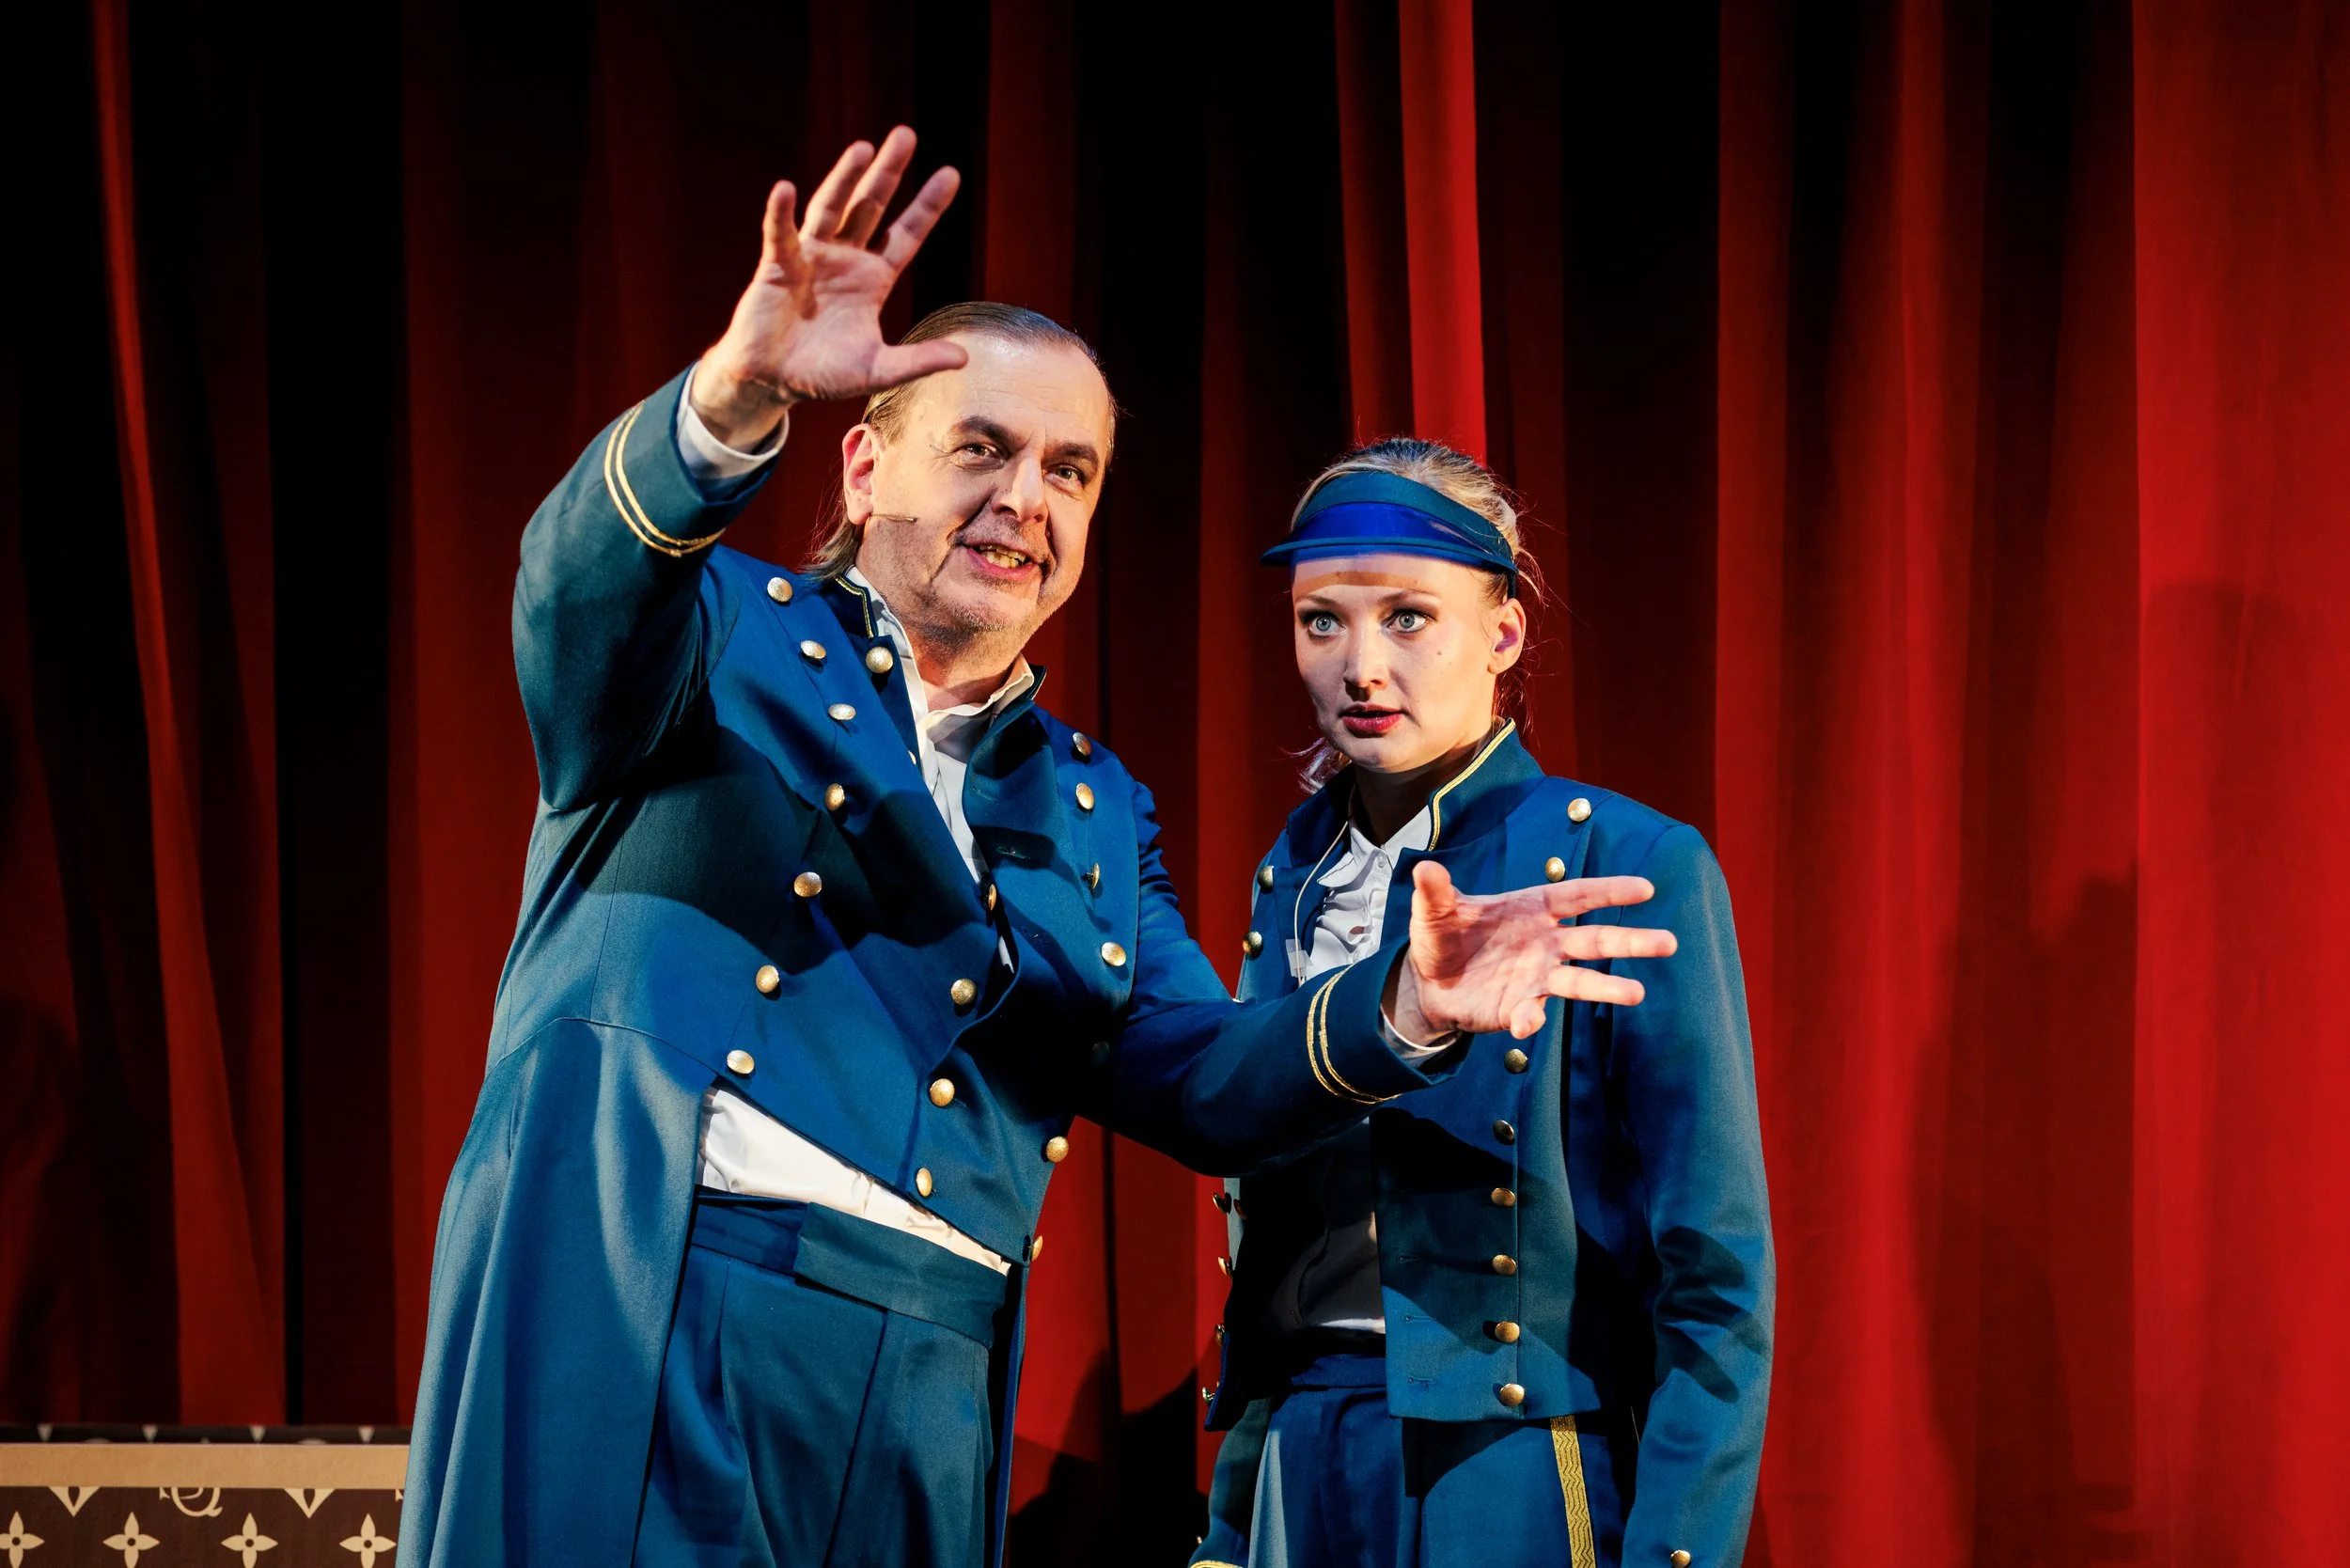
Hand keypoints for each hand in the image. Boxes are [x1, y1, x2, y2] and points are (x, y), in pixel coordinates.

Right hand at [690, 127, 966, 448]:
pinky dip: (780, 212)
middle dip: (888, 173)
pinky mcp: (777, 265)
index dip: (927, 206)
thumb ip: (917, 361)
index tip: (952, 173)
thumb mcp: (877, 370)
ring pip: (831, 208)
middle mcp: (845, 258)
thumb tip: (964, 358)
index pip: (907, 234)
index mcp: (873, 278)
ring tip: (863, 148)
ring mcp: (811, 257)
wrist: (772, 380)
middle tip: (906, 134)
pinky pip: (780, 233)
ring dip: (844, 179)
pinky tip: (785, 189)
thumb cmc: (823, 373)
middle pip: (871, 207)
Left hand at [1386, 862, 1674, 1040]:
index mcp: (1531, 909)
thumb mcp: (1433, 912)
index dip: (1609, 891)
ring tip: (1636, 994)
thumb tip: (1425, 868)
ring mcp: (1537, 976)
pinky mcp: (1520, 1006)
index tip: (1646, 888)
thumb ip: (1435, 892)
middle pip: (1595, 940)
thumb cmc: (1442, 938)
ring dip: (1606, 987)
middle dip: (1631, 940)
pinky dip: (1530, 1019)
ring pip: (1580, 981)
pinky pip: (1531, 1013)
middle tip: (1668, 942)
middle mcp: (1544, 942)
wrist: (1428, 983)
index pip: (1577, 896)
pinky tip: (1525, 1023)